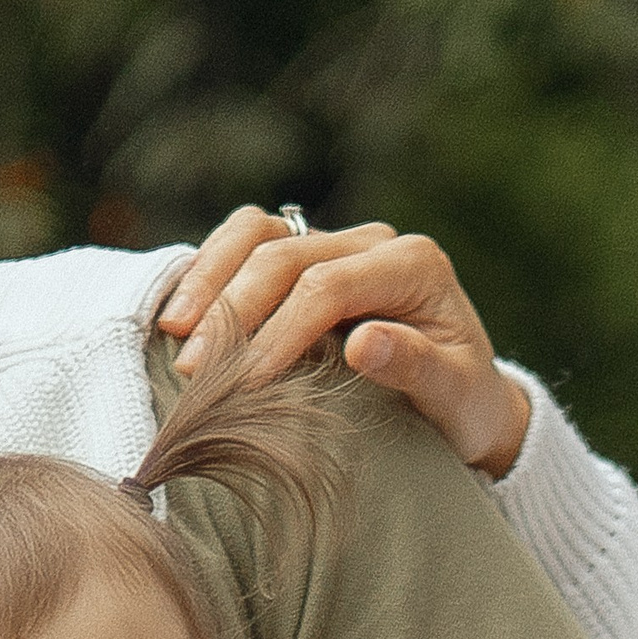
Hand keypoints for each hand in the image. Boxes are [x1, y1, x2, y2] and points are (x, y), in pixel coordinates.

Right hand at [156, 205, 533, 475]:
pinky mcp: (305, 254)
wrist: (463, 396)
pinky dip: (209, 270)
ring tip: (173, 334)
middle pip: (283, 256)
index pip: (327, 286)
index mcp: (413, 264)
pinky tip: (181, 313)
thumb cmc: (462, 403)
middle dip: (232, 311)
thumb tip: (363, 344)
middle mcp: (372, 241)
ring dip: (210, 281)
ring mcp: (335, 241)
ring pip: (257, 235)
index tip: (243, 384)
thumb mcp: (455, 397)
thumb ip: (417, 368)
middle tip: (193, 371)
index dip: (279, 332)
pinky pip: (246, 241)